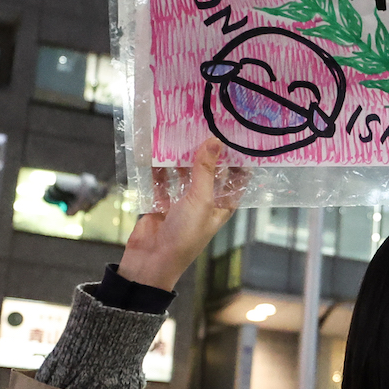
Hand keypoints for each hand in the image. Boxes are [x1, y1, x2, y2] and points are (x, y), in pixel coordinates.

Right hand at [117, 140, 244, 290]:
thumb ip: (205, 171)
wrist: (151, 261)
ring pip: (183, 175)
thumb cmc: (184, 236)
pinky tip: (155, 151)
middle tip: (204, 127)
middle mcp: (203, 204)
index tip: (237, 139)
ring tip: (179, 134)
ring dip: (180, 159)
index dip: (237, 162)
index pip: (235, 181)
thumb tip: (215, 141)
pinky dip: (158, 169)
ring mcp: (181, 204)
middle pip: (208, 174)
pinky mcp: (160, 204)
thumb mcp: (200, 201)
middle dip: (206, 154)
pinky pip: (160, 182)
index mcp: (221, 207)